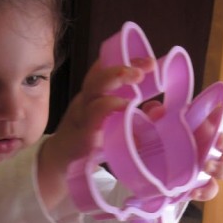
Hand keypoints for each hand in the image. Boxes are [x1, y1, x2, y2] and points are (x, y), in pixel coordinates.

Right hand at [37, 57, 156, 207]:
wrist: (62, 162)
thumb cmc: (91, 141)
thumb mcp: (117, 127)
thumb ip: (138, 118)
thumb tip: (159, 108)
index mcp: (94, 95)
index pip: (107, 70)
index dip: (126, 61)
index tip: (149, 62)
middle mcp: (87, 99)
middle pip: (100, 74)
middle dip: (123, 66)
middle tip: (146, 67)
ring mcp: (83, 113)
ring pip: (94, 87)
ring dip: (116, 78)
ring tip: (137, 77)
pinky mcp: (83, 130)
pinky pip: (94, 113)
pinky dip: (110, 106)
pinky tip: (126, 106)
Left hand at [140, 98, 222, 202]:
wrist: (142, 160)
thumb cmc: (153, 135)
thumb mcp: (151, 120)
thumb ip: (154, 112)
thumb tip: (158, 111)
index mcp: (204, 125)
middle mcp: (210, 146)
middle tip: (219, 141)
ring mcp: (206, 166)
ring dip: (220, 168)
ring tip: (206, 166)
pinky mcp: (197, 185)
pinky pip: (209, 190)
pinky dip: (205, 191)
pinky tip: (193, 191)